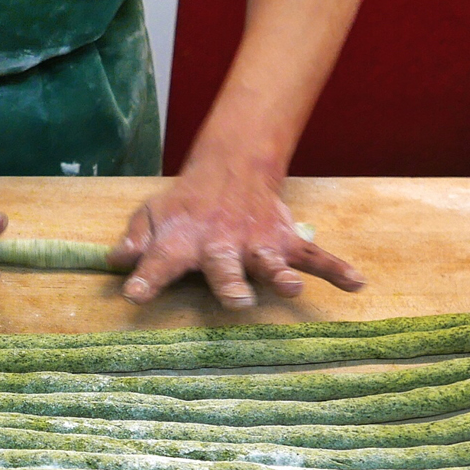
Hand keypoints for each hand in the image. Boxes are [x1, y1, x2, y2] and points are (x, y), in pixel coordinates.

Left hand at [108, 160, 364, 309]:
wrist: (231, 168)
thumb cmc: (184, 205)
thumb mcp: (151, 216)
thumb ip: (134, 240)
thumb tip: (113, 260)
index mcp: (182, 243)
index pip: (158, 262)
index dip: (145, 278)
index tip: (134, 293)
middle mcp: (221, 245)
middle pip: (224, 267)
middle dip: (230, 284)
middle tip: (238, 301)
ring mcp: (257, 244)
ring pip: (270, 261)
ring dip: (280, 274)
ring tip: (292, 287)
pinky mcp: (285, 242)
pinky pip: (315, 257)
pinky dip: (336, 269)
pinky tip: (356, 283)